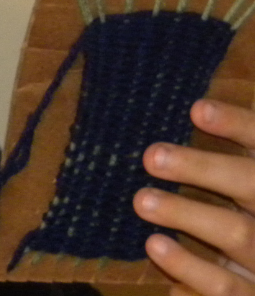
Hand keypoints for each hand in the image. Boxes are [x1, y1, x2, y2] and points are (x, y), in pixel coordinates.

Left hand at [134, 98, 254, 294]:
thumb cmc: (247, 216)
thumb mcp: (238, 184)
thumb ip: (218, 167)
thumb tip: (180, 117)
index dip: (237, 125)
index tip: (197, 109)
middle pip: (250, 184)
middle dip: (203, 169)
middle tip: (151, 156)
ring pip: (239, 235)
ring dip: (190, 217)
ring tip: (142, 201)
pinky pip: (229, 289)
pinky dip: (193, 272)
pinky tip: (157, 252)